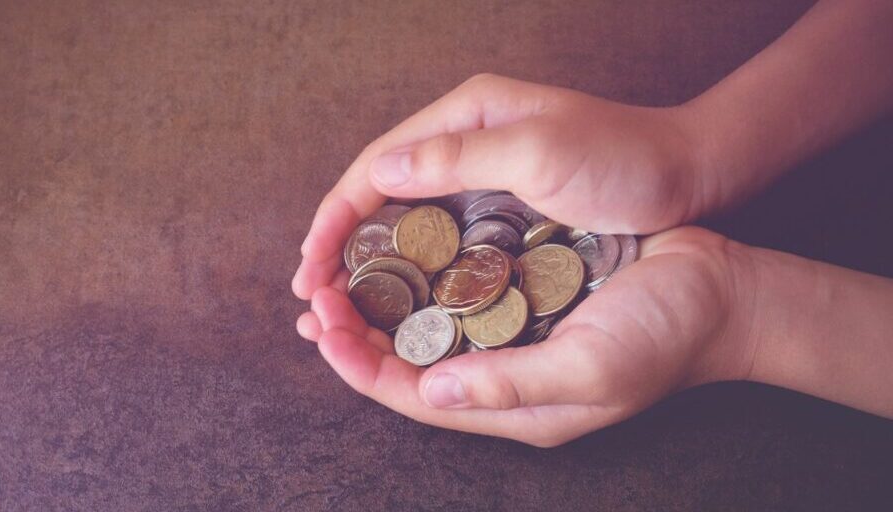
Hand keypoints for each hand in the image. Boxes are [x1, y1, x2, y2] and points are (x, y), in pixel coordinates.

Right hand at [292, 74, 703, 301]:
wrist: (692, 171)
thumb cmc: (623, 161)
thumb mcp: (541, 153)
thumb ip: (458, 159)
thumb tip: (377, 171)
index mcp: (465, 115)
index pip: (378, 164)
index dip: (336, 215)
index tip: (309, 265)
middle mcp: (465, 139)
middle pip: (381, 190)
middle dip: (341, 241)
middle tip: (311, 297)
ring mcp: (484, 171)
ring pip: (406, 215)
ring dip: (370, 257)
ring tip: (341, 303)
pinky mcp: (503, 202)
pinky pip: (440, 233)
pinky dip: (412, 263)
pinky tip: (398, 295)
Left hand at [301, 226, 756, 446]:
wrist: (722, 292)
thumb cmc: (667, 333)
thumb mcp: (594, 367)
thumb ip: (511, 382)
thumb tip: (433, 389)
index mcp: (513, 406)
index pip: (414, 396)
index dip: (361, 365)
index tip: (324, 327)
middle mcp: (503, 378)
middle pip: (409, 368)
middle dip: (356, 337)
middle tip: (314, 301)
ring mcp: (514, 339)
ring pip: (426, 334)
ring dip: (380, 309)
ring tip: (336, 283)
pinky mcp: (526, 302)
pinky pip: (458, 301)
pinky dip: (421, 283)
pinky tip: (398, 258)